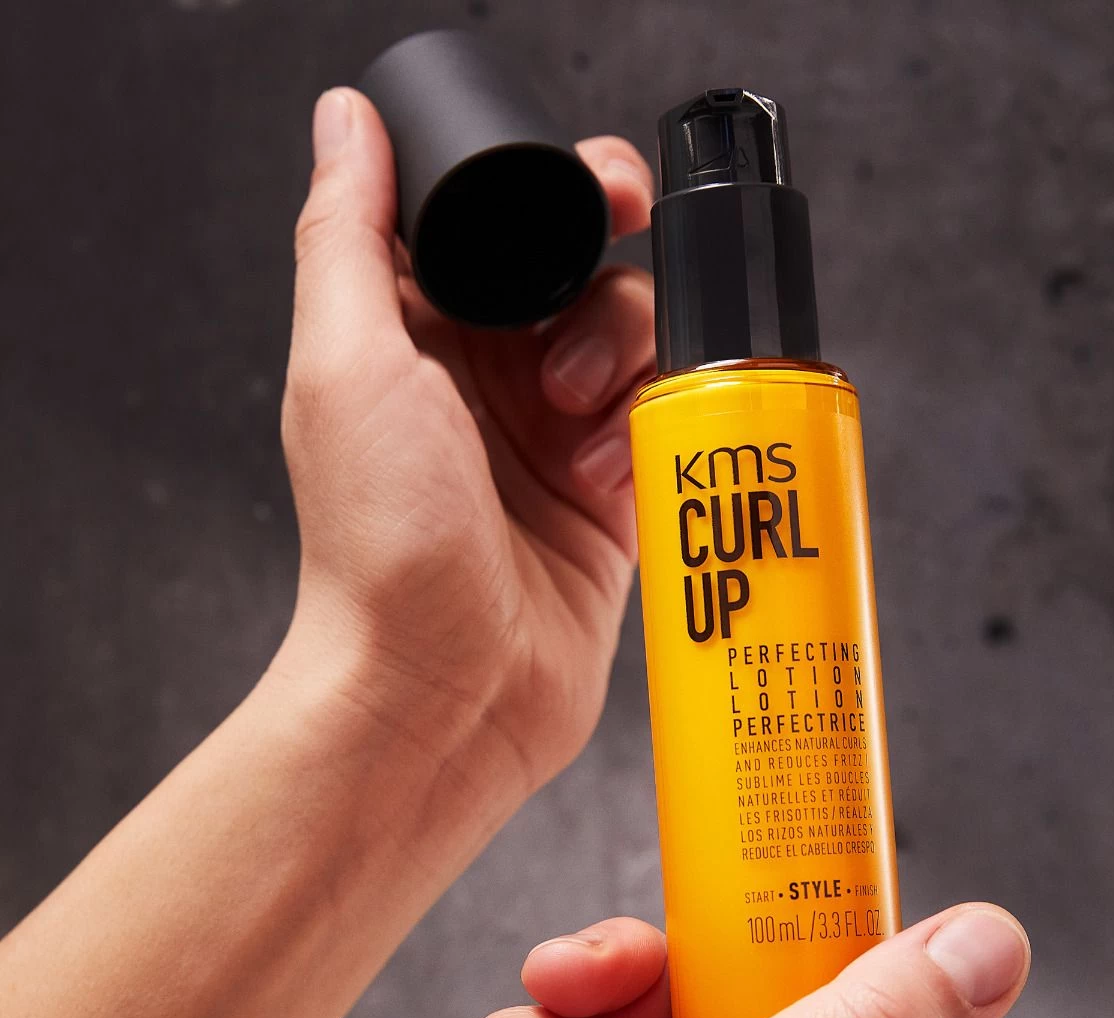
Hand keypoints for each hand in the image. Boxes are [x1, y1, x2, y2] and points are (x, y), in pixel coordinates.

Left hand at [276, 88, 654, 844]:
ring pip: (634, 337)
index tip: (598, 192)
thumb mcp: (350, 366)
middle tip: (620, 261)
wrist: (440, 693)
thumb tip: (345, 121)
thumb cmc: (379, 547)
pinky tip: (605, 473)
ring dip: (623, 354)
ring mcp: (552, 436)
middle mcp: (486, 378)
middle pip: (581, 268)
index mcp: (417, 334)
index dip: (552, 192)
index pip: (498, 226)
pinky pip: (660, 422)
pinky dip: (648, 429)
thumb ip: (349, 233)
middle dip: (610, 258)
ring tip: (577, 418)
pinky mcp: (608, 494)